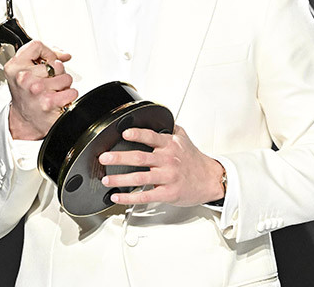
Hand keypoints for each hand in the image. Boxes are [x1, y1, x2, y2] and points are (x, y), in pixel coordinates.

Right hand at [4, 40, 75, 139]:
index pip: (37, 46)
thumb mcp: (24, 71)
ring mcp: (36, 90)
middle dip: (58, 73)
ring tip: (54, 91)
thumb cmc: (26, 95)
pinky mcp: (48, 102)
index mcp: (15, 67)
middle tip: (49, 82)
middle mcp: (24, 78)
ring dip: (64, 85)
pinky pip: (71, 92)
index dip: (48, 52)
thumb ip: (43, 57)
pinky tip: (59, 99)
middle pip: (56, 63)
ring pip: (66, 77)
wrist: (24, 120)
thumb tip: (65, 55)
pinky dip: (69, 96)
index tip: (49, 60)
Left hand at [98, 125, 224, 206]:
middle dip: (119, 158)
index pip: (151, 137)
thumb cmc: (194, 160)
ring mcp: (167, 177)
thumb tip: (156, 116)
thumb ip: (169, 127)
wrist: (209, 180)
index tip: (125, 133)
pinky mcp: (167, 194)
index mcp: (170, 145)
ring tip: (107, 179)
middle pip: (140, 158)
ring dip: (120, 179)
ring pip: (140, 178)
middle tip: (104, 157)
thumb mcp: (184, 138)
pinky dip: (129, 197)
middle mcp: (168, 160)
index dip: (138, 134)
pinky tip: (118, 197)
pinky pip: (145, 196)